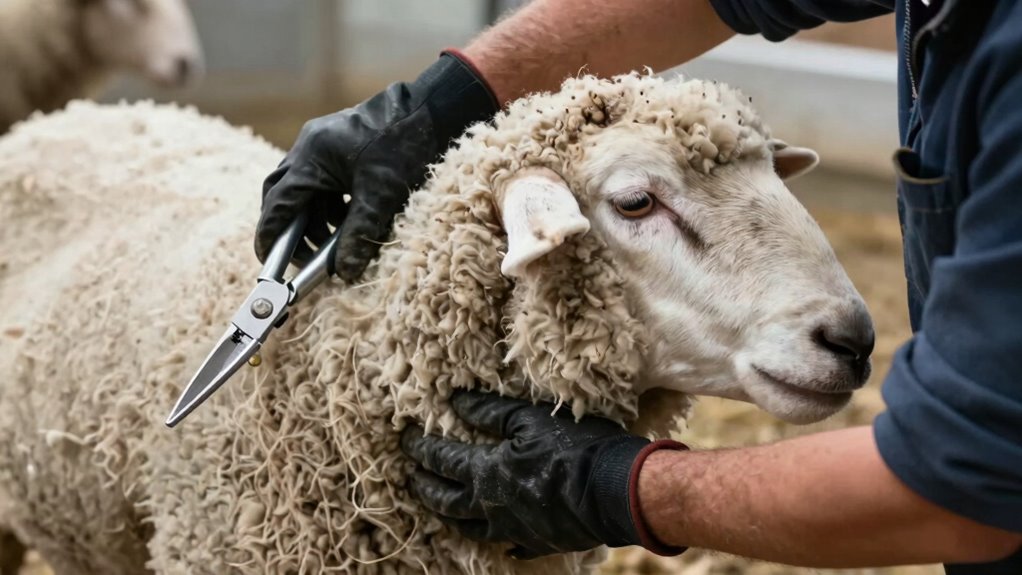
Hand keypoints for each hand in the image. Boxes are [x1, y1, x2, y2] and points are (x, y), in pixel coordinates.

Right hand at [255, 51, 497, 280]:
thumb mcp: (382, 196)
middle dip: (290, 229)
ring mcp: (322, 145)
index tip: (269, 262)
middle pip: (283, 195)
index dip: (272, 235)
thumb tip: (345, 272)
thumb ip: (359, 233)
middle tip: (303, 260)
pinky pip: (321, 182)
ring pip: (304, 190)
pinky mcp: (338, 147)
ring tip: (331, 246)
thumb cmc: (405, 146)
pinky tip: (347, 222)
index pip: (279, 203)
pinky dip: (329, 206)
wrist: (431, 110)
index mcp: (312, 156)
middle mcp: (309, 147)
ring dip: (313, 220)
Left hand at [400, 390, 686, 558]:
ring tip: (442, 510)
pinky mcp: (539, 542)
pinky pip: (511, 545)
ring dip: (452, 517)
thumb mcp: (530, 418)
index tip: (405, 439)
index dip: (421, 448)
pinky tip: (500, 539)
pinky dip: (500, 540)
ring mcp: (514, 529)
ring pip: (471, 528)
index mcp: (487, 473)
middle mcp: (492, 507)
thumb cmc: (574, 448)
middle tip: (411, 477)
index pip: (442, 460)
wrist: (614, 492)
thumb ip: (490, 411)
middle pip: (447, 501)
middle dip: (426, 487)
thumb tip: (456, 400)